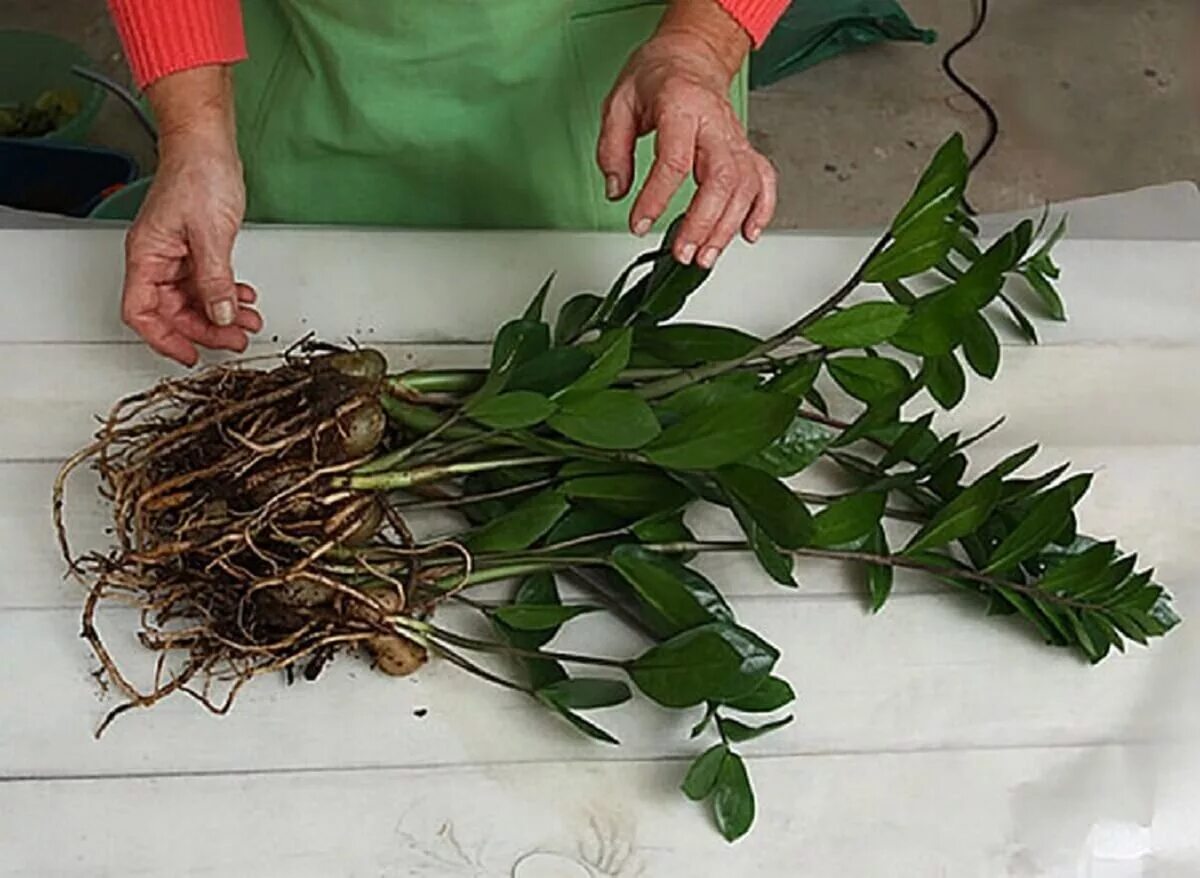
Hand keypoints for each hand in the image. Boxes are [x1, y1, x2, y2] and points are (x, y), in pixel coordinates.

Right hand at [121, 67, 260, 365]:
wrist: (208, 142)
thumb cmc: (199, 173)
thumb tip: (221, 313)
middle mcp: (156, 257)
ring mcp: (175, 253)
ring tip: (248, 321)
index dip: (164, 339)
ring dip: (221, 313)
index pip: (142, 312)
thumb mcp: (211, 234)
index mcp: (147, 255)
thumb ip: (215, 279)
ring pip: (192, 299)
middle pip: (172, 311)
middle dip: (206, 329)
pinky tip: (243, 297)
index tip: (191, 355)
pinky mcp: (194, 247)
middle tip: (236, 338)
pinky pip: (206, 282)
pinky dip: (225, 293)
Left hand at [597, 7, 776, 268]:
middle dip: (703, 222)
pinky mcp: (745, 150)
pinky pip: (764, 181)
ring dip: (727, 227)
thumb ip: (613, 149)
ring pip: (744, 186)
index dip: (656, 198)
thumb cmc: (658, 78)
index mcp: (681, 106)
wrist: (691, 57)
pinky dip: (761, 211)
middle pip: (721, 178)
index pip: (674, 160)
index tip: (639, 224)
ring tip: (704, 257)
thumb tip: (616, 191)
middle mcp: (715, 124)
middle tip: (683, 252)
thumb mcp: (619, 103)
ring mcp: (735, 138)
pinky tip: (747, 235)